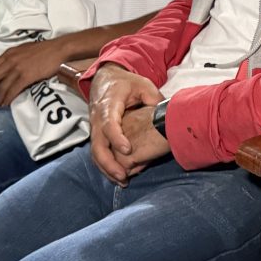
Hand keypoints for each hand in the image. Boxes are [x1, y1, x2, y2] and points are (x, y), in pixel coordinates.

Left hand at [0, 36, 70, 106]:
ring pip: (1, 86)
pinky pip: (12, 90)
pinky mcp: (26, 76)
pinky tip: (6, 103)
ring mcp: (17, 68)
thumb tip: (9, 68)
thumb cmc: (46, 49)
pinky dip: (7, 98)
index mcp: (9, 53)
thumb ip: (15, 57)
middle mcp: (10, 60)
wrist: (60, 49)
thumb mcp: (25, 49)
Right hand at [88, 63, 164, 184]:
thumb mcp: (143, 85)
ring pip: (95, 152)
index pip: (109, 124)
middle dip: (108, 163)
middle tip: (123, 176)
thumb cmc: (126, 83)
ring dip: (106, 168)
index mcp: (109, 105)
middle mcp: (98, 119)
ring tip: (123, 181)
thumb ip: (153, 99)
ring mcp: (95, 128)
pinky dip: (105, 165)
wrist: (105, 79)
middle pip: (97, 145)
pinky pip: (98, 152)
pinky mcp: (97, 134)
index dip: (117, 138)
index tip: (128, 150)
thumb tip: (164, 114)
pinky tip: (118, 175)